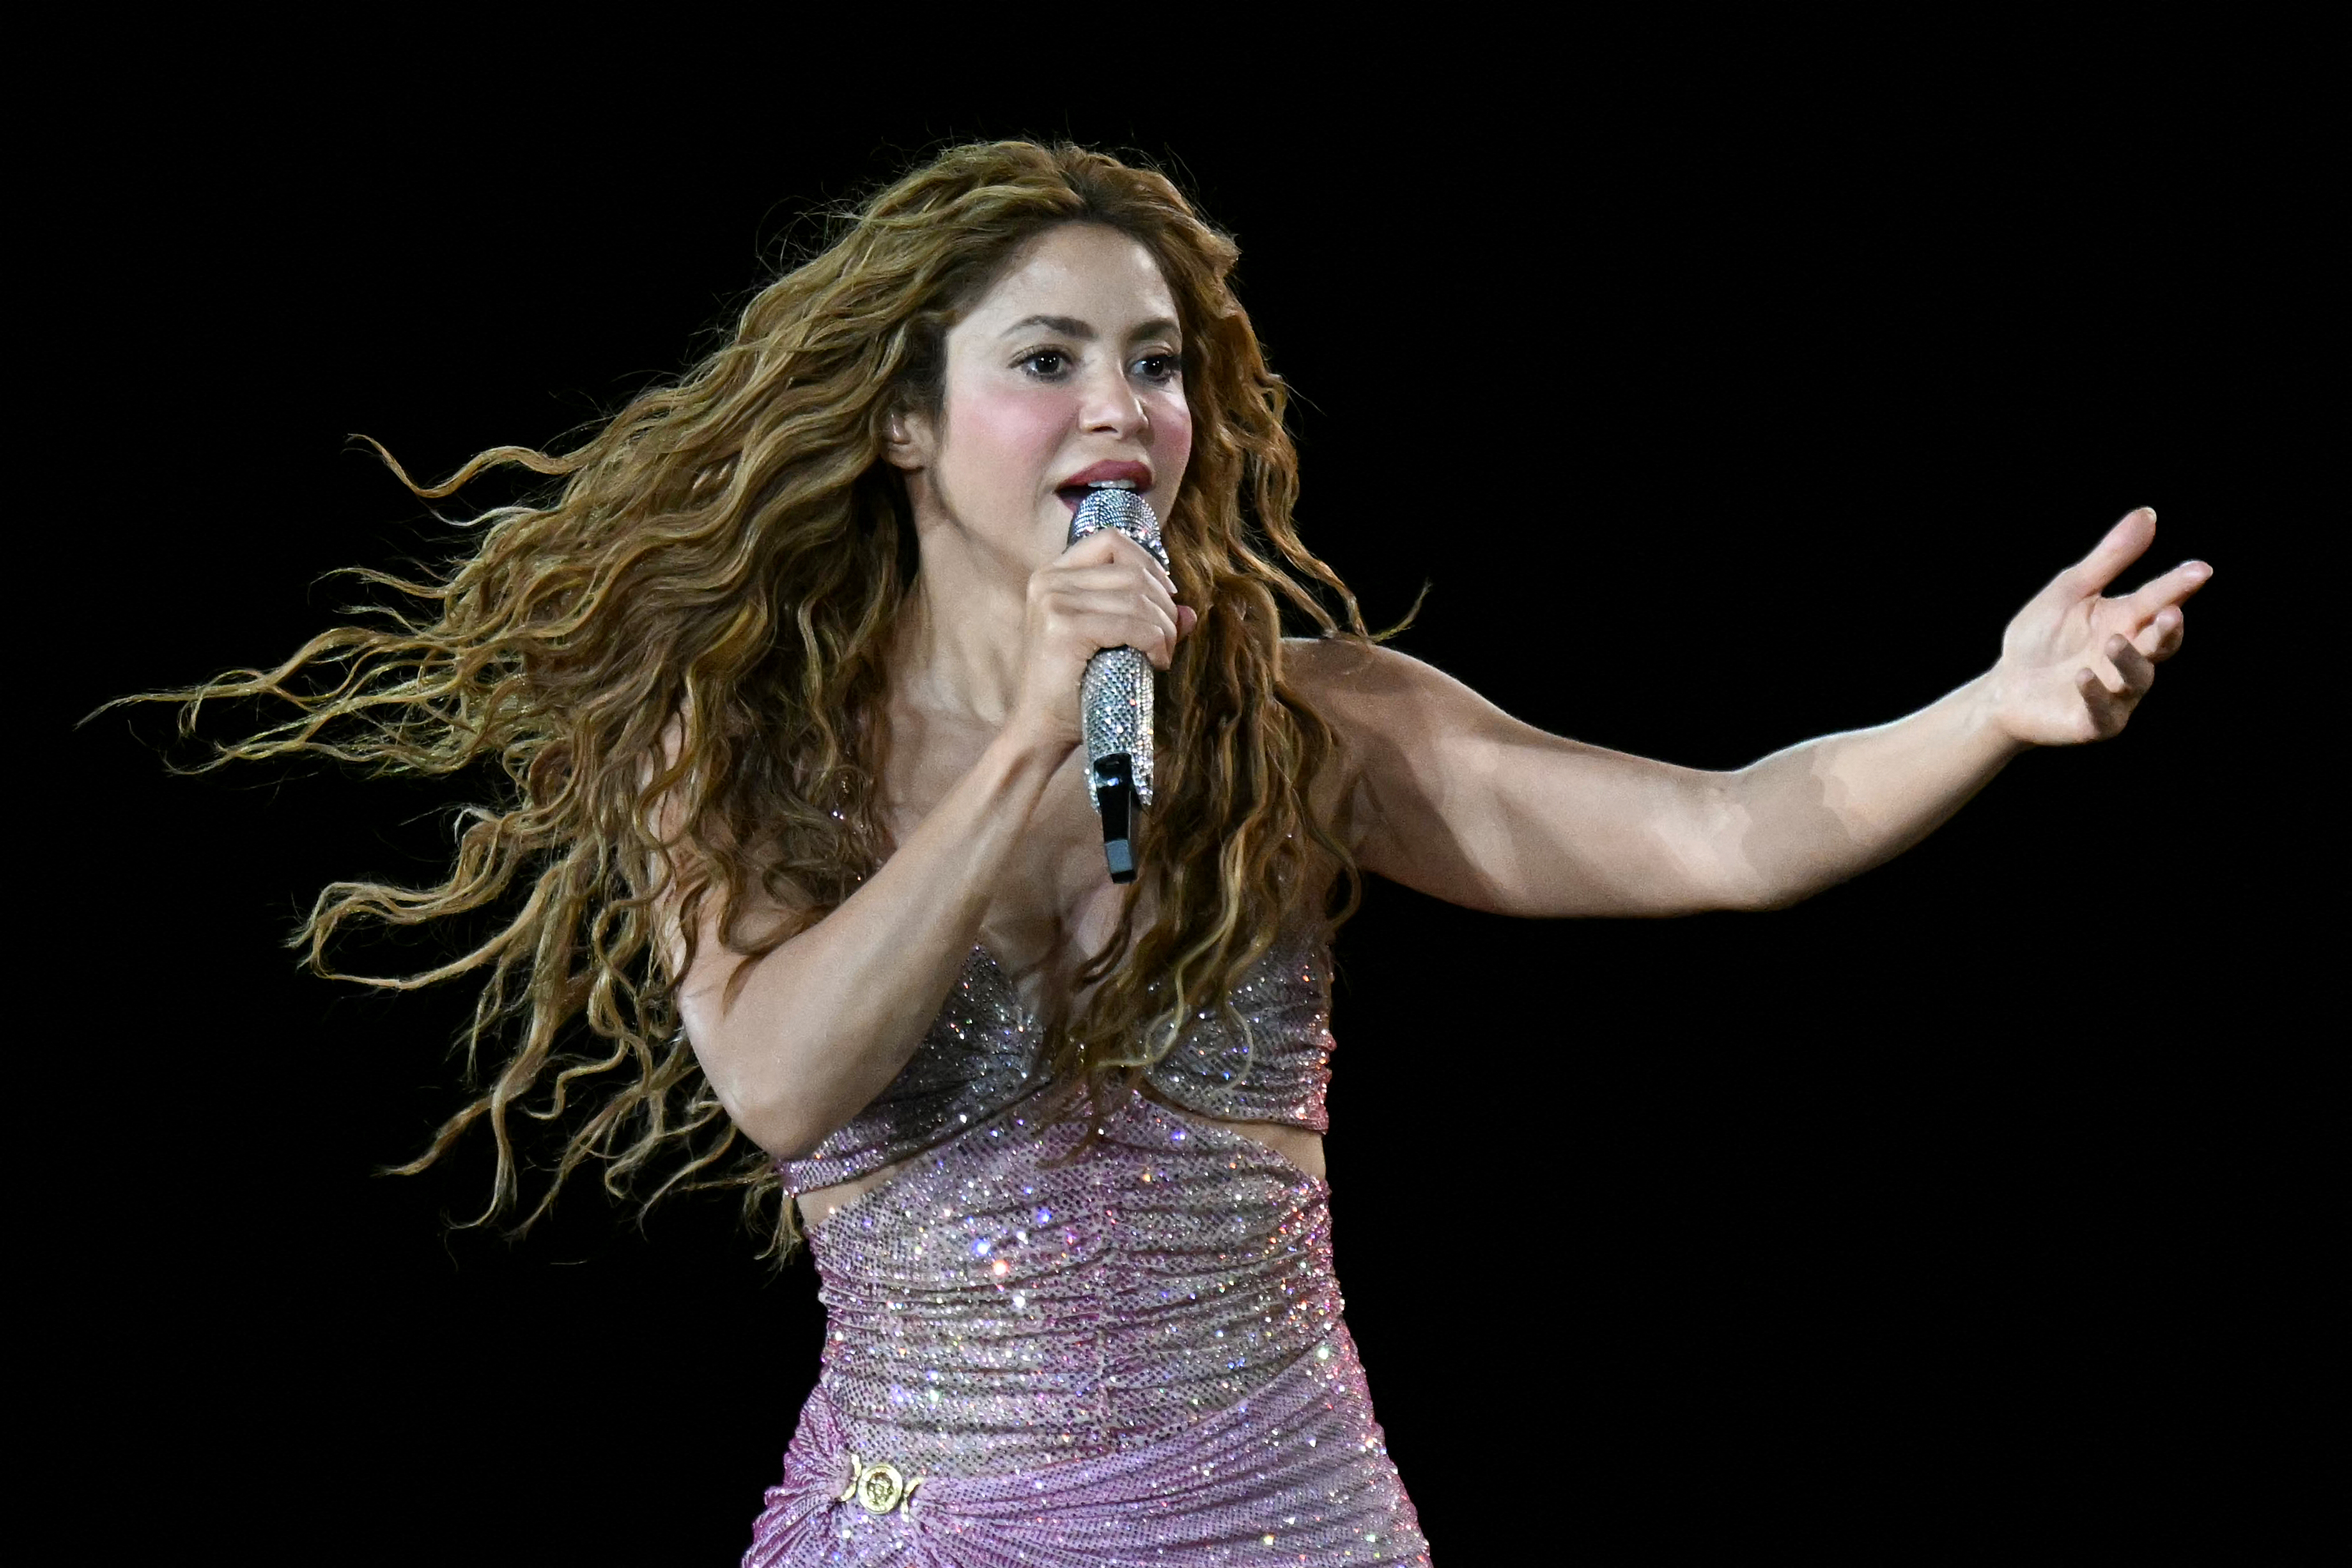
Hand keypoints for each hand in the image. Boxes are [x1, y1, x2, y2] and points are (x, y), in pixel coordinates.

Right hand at [1006, 530, 1196, 753]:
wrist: (1042, 729)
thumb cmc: (1076, 687)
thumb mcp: (1112, 642)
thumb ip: (1147, 620)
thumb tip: (1189, 612)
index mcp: (1053, 574)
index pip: (1111, 541)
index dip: (1149, 564)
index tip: (1166, 597)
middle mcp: (1048, 580)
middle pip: (1132, 571)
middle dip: (1164, 606)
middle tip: (1169, 641)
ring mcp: (1053, 601)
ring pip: (1137, 598)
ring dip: (1164, 628)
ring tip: (1162, 655)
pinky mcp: (1063, 628)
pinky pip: (1132, 624)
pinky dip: (1155, 642)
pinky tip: (1156, 663)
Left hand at [1987, 507, 2210, 746]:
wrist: (2004, 687)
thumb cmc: (2041, 638)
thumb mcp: (2070, 591)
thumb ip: (2110, 558)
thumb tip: (2148, 514)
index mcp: (2127, 621)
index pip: (2159, 601)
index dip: (2179, 586)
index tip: (2200, 570)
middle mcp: (2130, 656)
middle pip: (2159, 644)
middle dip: (2167, 630)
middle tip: (2170, 613)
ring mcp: (2117, 692)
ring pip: (2137, 678)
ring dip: (2128, 661)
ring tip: (2113, 641)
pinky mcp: (2096, 722)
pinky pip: (2103, 710)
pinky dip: (2095, 694)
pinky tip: (2082, 676)